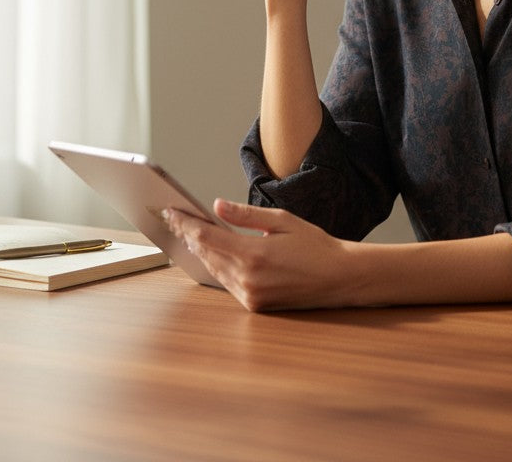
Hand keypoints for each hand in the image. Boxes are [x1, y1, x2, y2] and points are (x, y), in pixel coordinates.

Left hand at [163, 199, 359, 311]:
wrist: (338, 278)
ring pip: (213, 269)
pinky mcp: (254, 305)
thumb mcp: (283, 221)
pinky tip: (212, 253)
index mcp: (253, 254)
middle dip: (188, 235)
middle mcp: (247, 278)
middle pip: (205, 254)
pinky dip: (216, 265)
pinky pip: (226, 282)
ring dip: (200, 251)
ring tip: (187, 233)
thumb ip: (247, 215)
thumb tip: (217, 206)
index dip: (186, 224)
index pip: (207, 237)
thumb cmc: (315, 246)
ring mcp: (249, 295)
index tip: (173, 212)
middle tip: (175, 219)